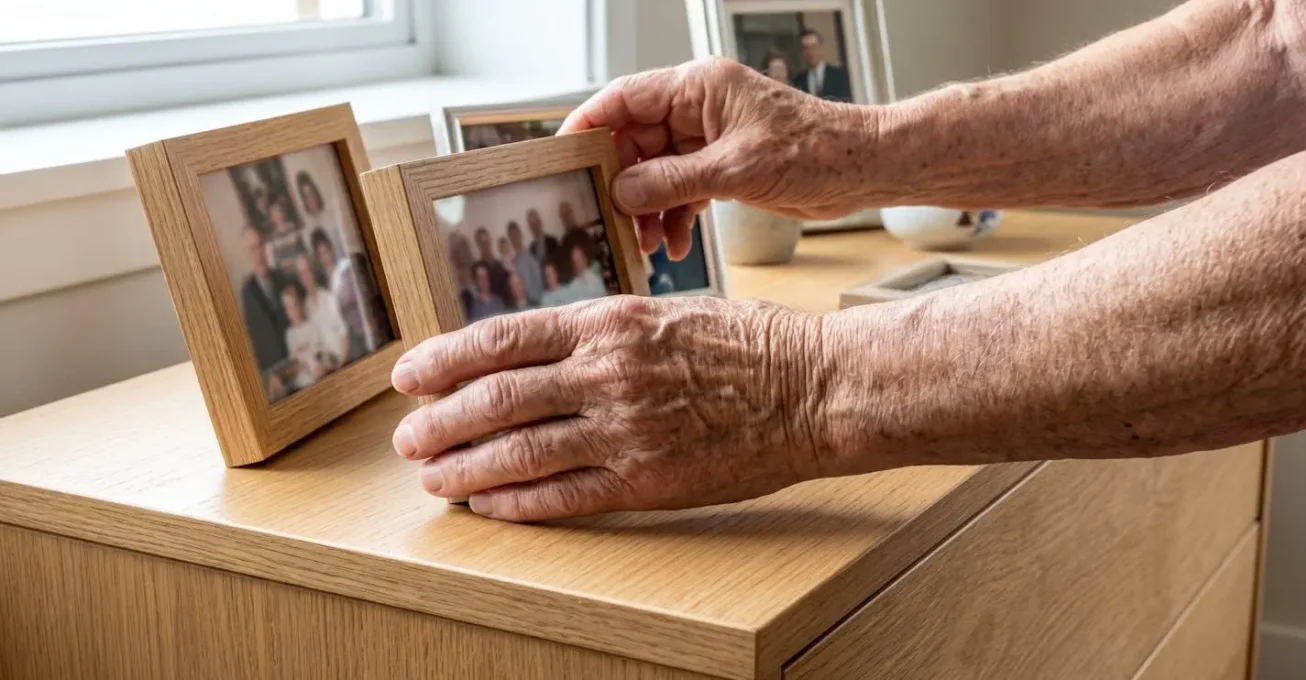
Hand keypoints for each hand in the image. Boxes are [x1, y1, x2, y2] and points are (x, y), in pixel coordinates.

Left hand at [389, 296, 829, 521]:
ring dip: (466, 468)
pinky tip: (491, 508)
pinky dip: (519, 503)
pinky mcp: (648, 480)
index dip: (444, 359)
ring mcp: (625, 429)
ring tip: (434, 478)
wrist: (816, 387)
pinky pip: (566, 495)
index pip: (502, 339)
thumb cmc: (750, 344)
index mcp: (610, 321)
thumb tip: (541, 351)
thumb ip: (603, 330)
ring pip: (519, 451)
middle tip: (407, 438)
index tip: (409, 375)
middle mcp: (607, 373)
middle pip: (496, 398)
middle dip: (439, 421)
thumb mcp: (668, 310)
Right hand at [559, 57, 873, 259]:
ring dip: (646, 208)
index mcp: (699, 87)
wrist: (862, 170)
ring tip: (644, 243)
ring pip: (656, 172)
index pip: (625, 98)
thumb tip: (623, 190)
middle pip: (635, 140)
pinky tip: (672, 245)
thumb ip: (673, 181)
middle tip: (607, 217)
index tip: (564, 156)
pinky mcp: (722, 167)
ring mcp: (709, 138)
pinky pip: (680, 190)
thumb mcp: (736, 169)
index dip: (589, 126)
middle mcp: (699, 108)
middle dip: (621, 182)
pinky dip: (672, 217)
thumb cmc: (817, 151)